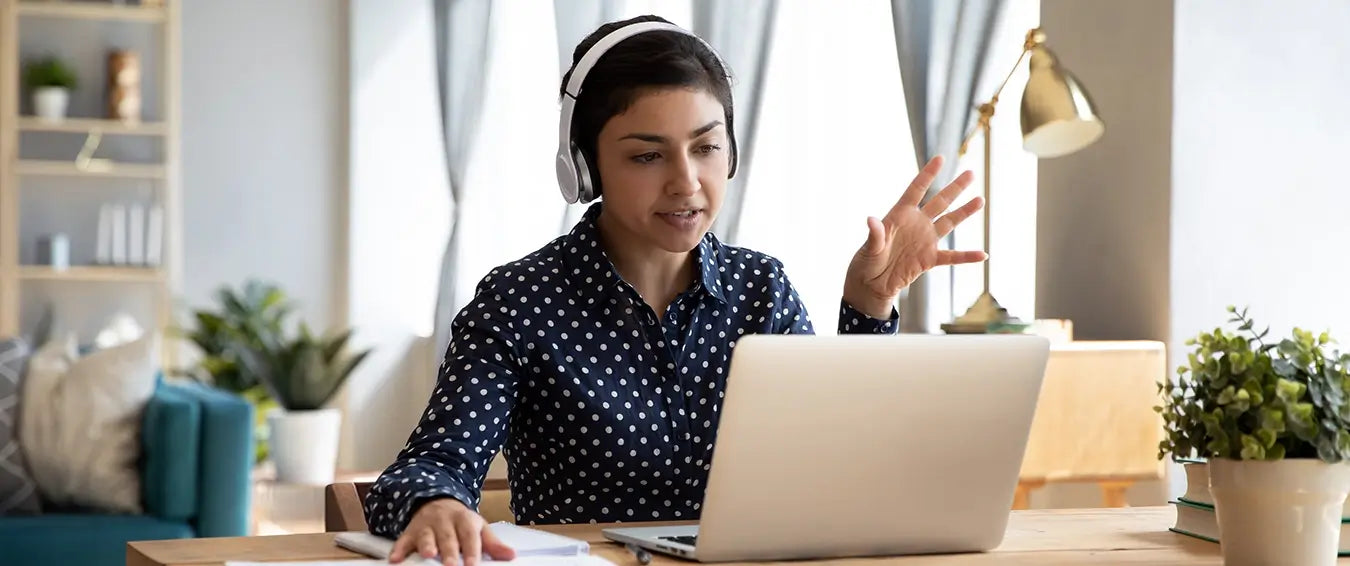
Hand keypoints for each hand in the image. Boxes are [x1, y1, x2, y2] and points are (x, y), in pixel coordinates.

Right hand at [389, 498, 515, 565]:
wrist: (437, 502)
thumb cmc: (461, 522)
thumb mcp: (479, 528)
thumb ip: (492, 544)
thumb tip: (510, 555)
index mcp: (465, 520)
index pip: (470, 535)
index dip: (472, 550)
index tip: (473, 564)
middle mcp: (445, 521)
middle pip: (448, 537)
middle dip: (449, 551)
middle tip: (452, 565)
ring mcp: (426, 525)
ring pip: (426, 535)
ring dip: (426, 545)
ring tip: (429, 555)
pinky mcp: (410, 531)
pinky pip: (403, 539)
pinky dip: (399, 549)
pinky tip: (396, 559)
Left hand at [842, 155, 986, 318]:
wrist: (872, 284)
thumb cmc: (866, 262)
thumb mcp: (869, 248)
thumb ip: (875, 234)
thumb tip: (871, 220)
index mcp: (900, 215)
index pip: (916, 190)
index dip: (928, 174)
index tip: (941, 158)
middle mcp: (916, 224)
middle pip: (939, 202)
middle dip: (955, 188)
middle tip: (971, 173)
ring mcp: (925, 241)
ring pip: (949, 223)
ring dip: (964, 212)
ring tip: (980, 200)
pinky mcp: (930, 259)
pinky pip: (952, 257)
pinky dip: (966, 257)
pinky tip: (982, 255)